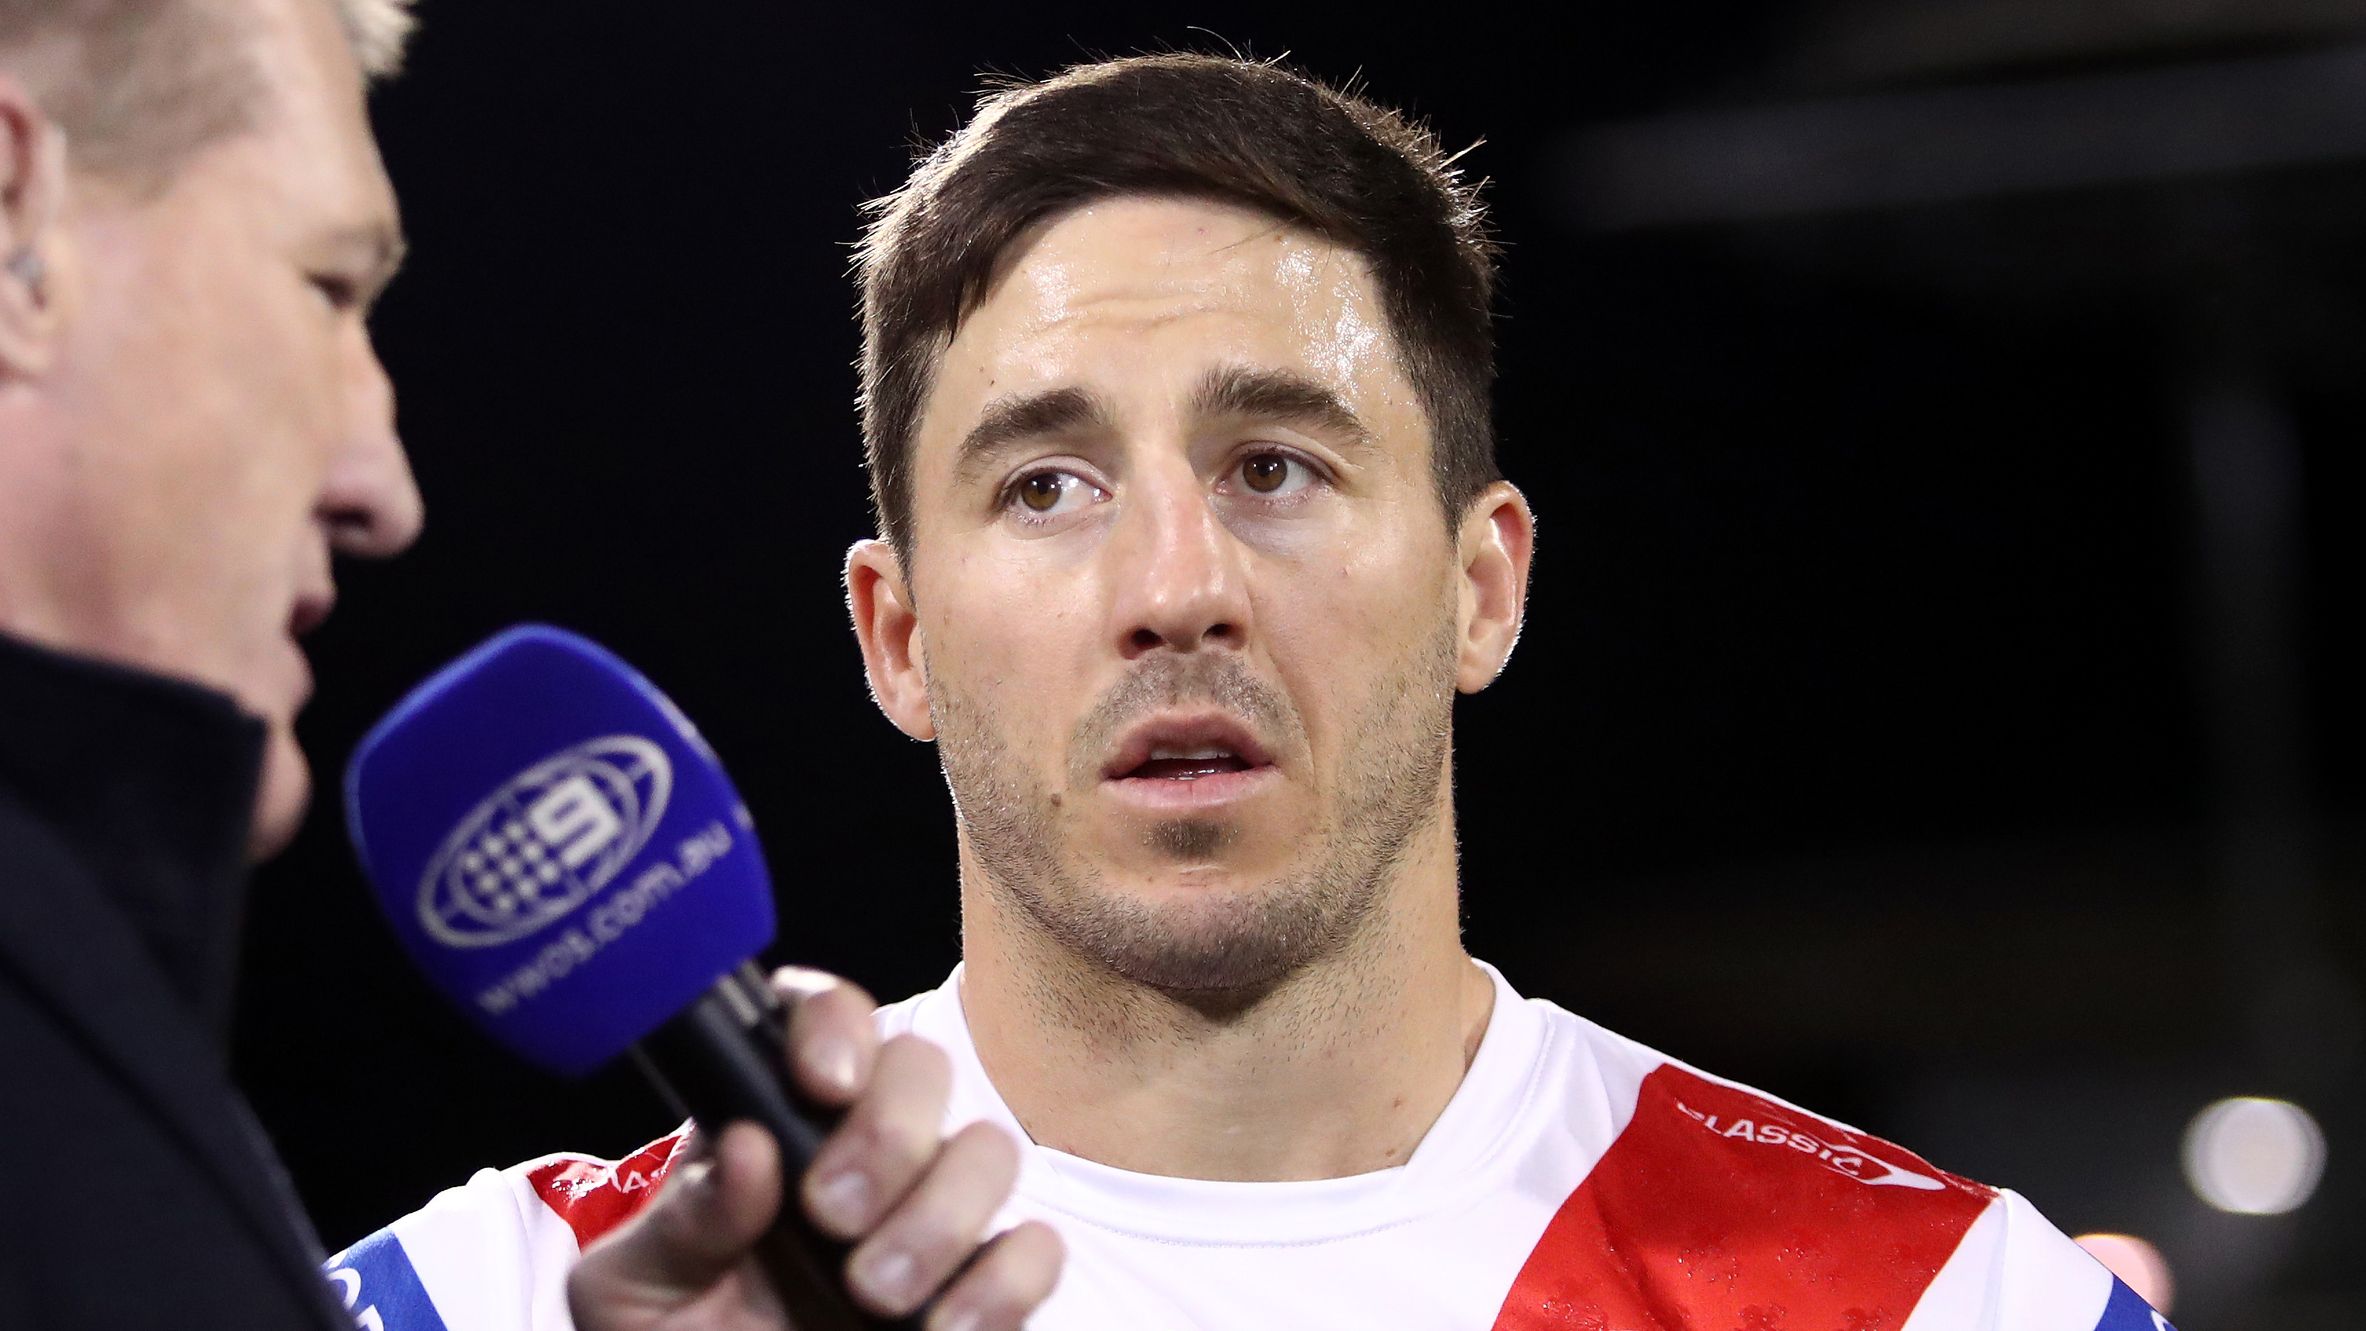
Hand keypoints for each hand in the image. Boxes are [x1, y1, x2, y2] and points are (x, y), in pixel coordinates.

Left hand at [567, 968, 1063, 1329]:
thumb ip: (680, 1224)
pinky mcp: (981, 1282)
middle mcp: (861, 1147)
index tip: (822, 1084)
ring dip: (941, 1218)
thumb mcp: (634, 1292)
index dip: (836, 1028)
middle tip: (832, 1216)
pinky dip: (1002, 1286)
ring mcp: (930, 1212)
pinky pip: (1035, 1250)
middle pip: (923, 1068)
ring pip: (992, 1150)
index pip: (823, 1018)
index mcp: (772, 1120)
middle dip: (891, 1136)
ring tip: (874, 1294)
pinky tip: (941, 1329)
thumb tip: (748, 1151)